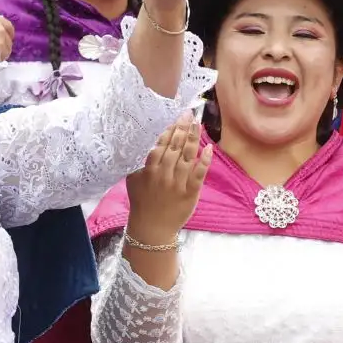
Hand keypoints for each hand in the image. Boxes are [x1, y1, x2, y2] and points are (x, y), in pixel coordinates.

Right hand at [124, 113, 210, 241]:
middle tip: (189, 114)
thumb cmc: (142, 203)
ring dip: (194, 138)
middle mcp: (163, 174)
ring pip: (188, 157)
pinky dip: (204, 160)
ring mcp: (178, 183)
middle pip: (175, 147)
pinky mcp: (190, 193)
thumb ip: (139, 163)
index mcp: (149, 170)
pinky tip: (209, 148)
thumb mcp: (133, 181)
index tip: (176, 119)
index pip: (160, 145)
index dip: (170, 130)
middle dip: (183, 128)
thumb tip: (149, 145)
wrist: (152, 229)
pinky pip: (199, 174)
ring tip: (198, 124)